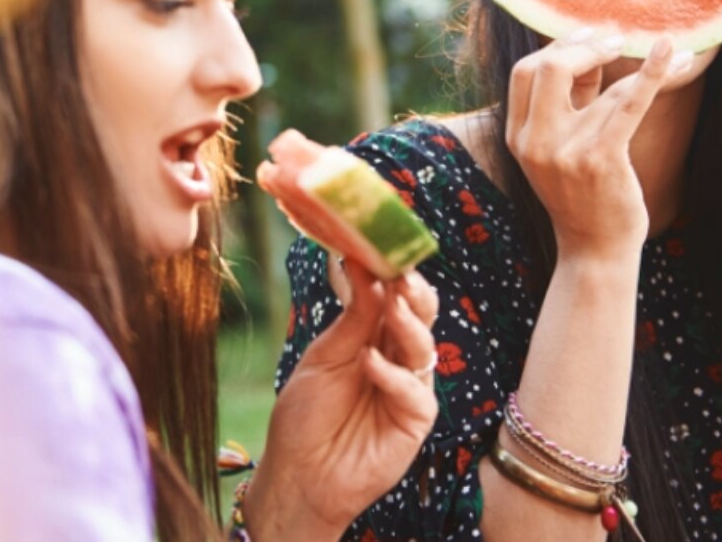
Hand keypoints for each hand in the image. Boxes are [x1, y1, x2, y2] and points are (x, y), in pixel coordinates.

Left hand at [246, 261, 438, 541]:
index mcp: (375, 337)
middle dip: (413, 294)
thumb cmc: (306, 416)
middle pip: (419, 318)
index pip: (396, 298)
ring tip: (392, 305)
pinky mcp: (415, 421)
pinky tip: (371, 362)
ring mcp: (409, 389)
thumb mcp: (324, 357)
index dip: (395, 274)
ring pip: (424, 348)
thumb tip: (363, 264)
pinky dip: (393, 375)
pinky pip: (414, 392)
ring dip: (408, 325)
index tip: (386, 247)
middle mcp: (398, 359)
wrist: (298, 474)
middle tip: (401, 273)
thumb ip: (352, 319)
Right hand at [505, 31, 682, 257]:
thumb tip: (591, 51)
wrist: (595, 248)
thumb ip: (569, 102)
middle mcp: (535, 142)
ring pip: (601, 87)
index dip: (557, 47)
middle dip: (582, 46)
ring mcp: (566, 151)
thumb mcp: (560, 147)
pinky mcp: (601, 158)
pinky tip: (673, 52)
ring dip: (637, 63)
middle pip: (546, 68)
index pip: (524, 72)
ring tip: (667, 49)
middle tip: (614, 39)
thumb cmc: (583, 193)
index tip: (588, 37)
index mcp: (518, 136)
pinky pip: (628, 103)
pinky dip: (653, 73)